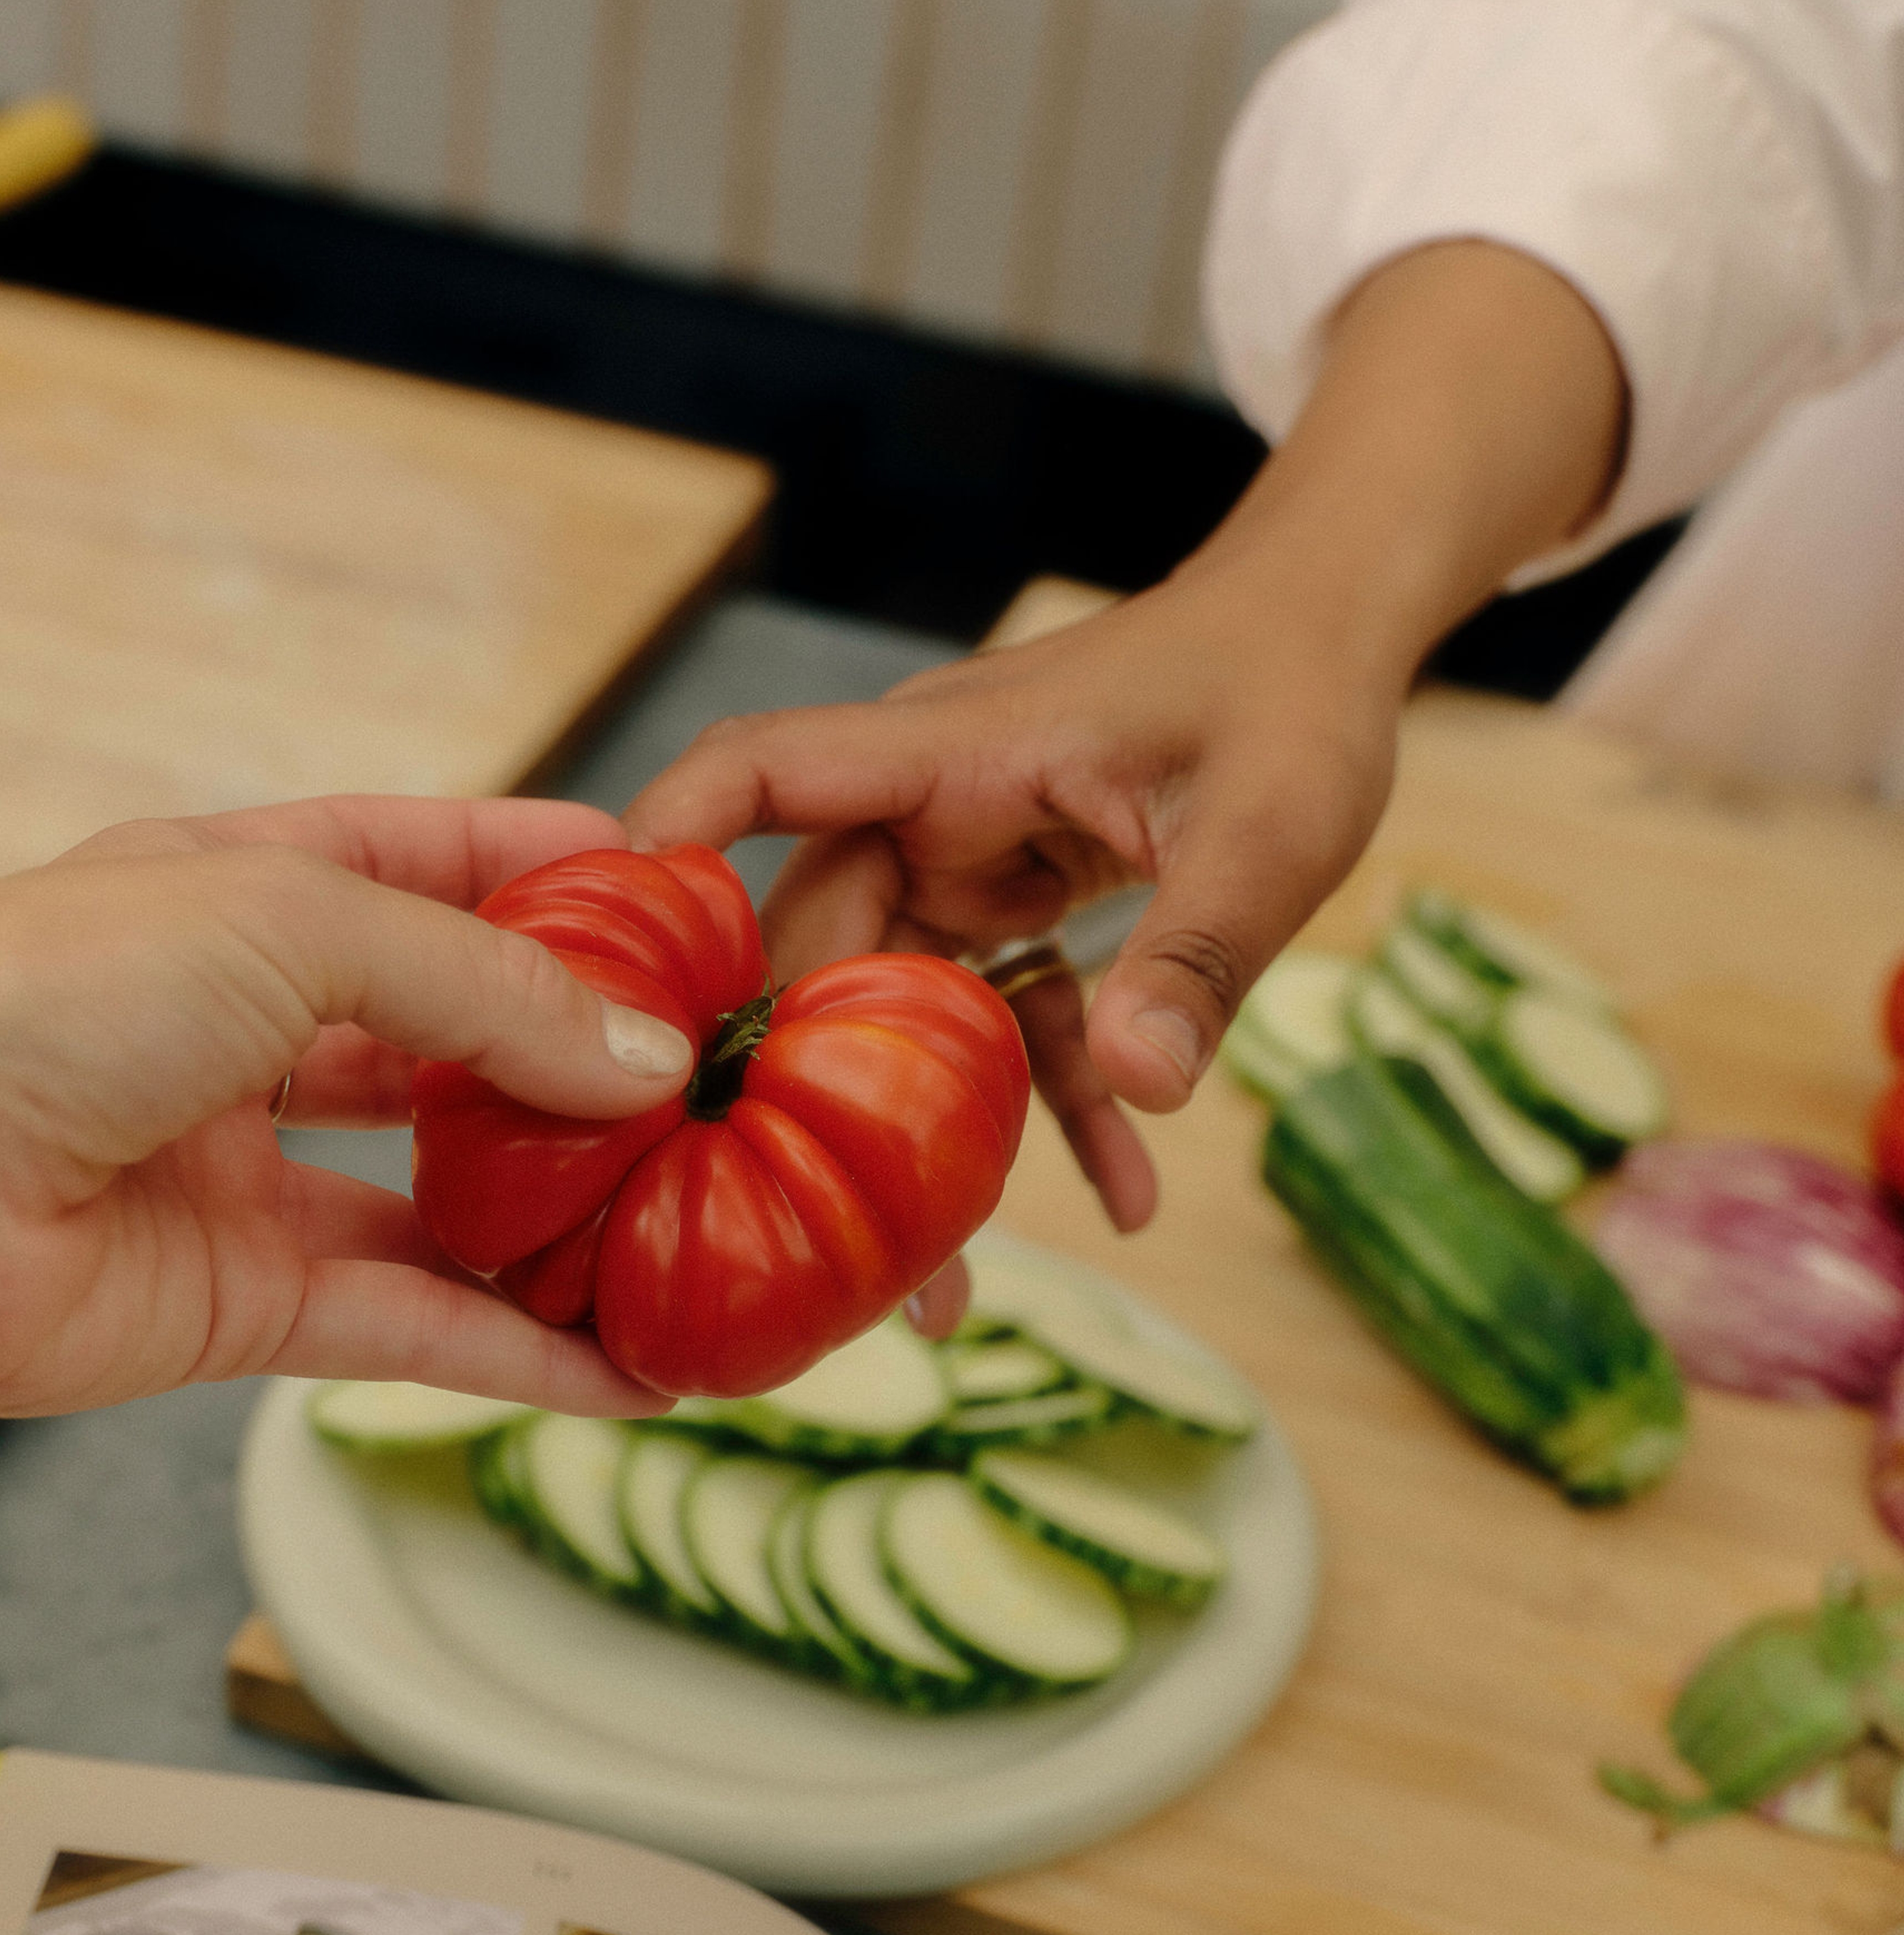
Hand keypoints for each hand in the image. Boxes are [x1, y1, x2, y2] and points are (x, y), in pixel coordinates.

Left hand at [0, 795, 694, 1416]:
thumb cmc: (57, 991)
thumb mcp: (296, 923)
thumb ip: (482, 990)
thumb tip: (644, 1059)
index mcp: (243, 895)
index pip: (426, 865)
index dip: (547, 877)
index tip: (678, 899)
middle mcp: (247, 1031)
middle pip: (450, 1042)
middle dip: (577, 1062)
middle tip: (712, 1083)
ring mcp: (246, 1174)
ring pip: (444, 1200)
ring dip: (564, 1220)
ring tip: (695, 1235)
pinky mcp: (243, 1304)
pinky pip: (410, 1327)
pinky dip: (517, 1352)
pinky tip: (626, 1366)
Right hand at [626, 573, 1398, 1231]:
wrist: (1330, 636)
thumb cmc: (1293, 689)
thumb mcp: (1273, 824)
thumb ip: (1203, 953)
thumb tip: (1147, 1085)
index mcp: (952, 754)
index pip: (766, 774)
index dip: (672, 848)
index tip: (605, 962)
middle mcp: (933, 812)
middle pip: (819, 957)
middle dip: (808, 1104)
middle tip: (809, 1244)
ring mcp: (971, 865)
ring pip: (899, 1020)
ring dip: (925, 1148)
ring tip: (944, 1298)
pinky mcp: (1019, 908)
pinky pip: (1010, 1025)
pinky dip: (1058, 1110)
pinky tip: (1126, 1198)